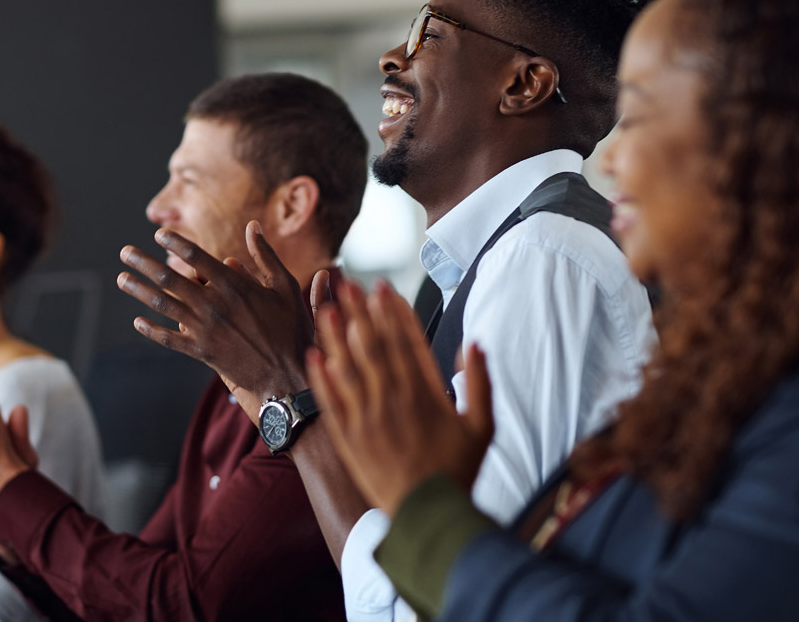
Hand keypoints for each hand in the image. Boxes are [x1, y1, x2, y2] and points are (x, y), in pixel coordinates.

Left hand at [117, 222, 320, 422]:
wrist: (286, 377)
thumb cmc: (291, 330)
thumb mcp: (285, 287)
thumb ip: (266, 256)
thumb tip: (252, 226)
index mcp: (234, 285)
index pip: (196, 257)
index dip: (175, 243)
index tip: (158, 234)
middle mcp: (213, 304)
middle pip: (170, 278)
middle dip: (144, 263)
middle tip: (125, 252)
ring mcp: (204, 329)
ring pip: (164, 305)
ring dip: (139, 290)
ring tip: (122, 278)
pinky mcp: (200, 351)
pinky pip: (169, 338)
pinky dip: (151, 329)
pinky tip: (137, 321)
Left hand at [310, 280, 495, 516]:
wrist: (428, 516)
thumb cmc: (458, 472)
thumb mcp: (483, 427)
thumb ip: (479, 383)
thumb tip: (475, 344)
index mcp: (426, 395)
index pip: (407, 343)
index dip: (394, 313)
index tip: (383, 288)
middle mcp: (395, 401)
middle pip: (374, 348)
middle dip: (361, 312)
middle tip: (347, 282)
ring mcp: (369, 420)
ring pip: (349, 368)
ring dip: (337, 336)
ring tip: (327, 307)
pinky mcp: (350, 440)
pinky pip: (332, 402)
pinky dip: (322, 378)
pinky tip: (314, 355)